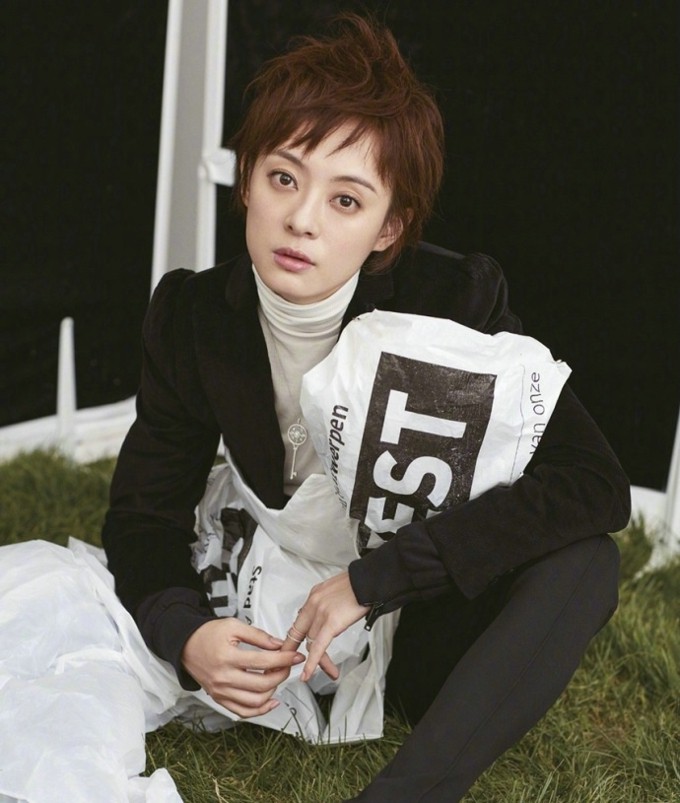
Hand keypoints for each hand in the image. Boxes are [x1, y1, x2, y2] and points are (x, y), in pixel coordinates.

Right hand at [181, 618, 305, 717]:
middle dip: (281, 674)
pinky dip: (260, 710)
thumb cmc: (208, 634)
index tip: (296, 655)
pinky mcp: (220, 699)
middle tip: (288, 664)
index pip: (263, 662)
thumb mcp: (233, 626)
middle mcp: (223, 678)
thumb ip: (258, 636)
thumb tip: (279, 645)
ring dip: (273, 690)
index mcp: (227, 658)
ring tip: (277, 676)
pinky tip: (272, 700)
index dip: (284, 659)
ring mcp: (221, 692)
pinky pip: (243, 712)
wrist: (186, 646)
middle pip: (262, 684)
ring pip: (255, 701)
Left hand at [280, 571, 369, 681]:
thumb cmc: (360, 585)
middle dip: (295, 652)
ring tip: (329, 671)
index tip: (290, 648)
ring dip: (317, 661)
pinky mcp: (331, 622)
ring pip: (311, 643)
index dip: (294, 637)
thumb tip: (327, 615)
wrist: (371, 581)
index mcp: (314, 595)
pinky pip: (318, 647)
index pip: (299, 620)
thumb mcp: (336, 590)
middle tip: (292, 664)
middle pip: (301, 633)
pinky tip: (308, 673)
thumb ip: (327, 603)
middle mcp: (314, 603)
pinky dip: (312, 663)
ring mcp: (321, 613)